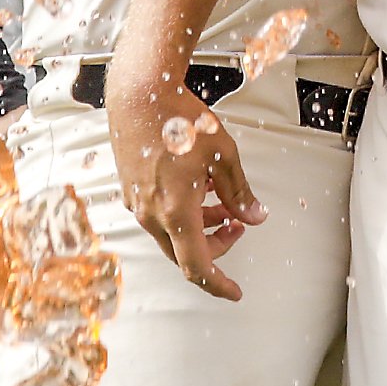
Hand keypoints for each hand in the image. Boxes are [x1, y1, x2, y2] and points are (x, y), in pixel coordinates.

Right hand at [117, 87, 266, 300]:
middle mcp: (151, 214)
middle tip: (238, 225)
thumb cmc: (180, 120)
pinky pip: (159, 214)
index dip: (218, 284)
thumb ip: (239, 192)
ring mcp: (137, 202)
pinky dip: (182, 211)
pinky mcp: (131, 189)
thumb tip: (255, 216)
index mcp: (176, 212)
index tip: (235, 292)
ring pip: (172, 232)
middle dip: (216, 247)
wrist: (140, 93)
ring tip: (223, 202)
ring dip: (200, 226)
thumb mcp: (223, 156)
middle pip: (185, 252)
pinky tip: (198, 185)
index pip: (197, 267)